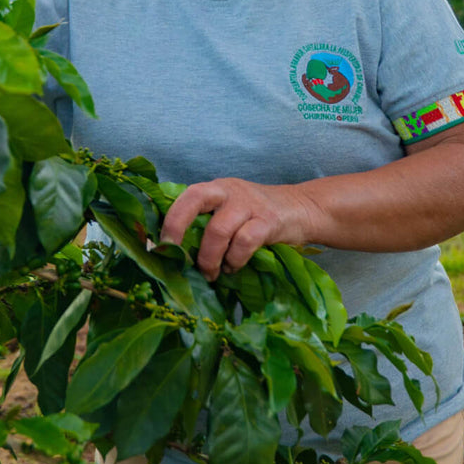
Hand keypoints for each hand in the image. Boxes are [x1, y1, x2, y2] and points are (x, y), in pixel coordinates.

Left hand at [160, 178, 310, 281]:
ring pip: (218, 230)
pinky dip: (235, 260)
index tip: (161, 246)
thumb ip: (208, 224)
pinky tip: (234, 268)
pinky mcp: (268, 220)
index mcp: (214, 189)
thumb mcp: (229, 211)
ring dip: (210, 258)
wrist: (301, 208)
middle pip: (194, 199)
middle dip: (178, 227)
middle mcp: (227, 190)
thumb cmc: (256, 215)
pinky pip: (245, 242)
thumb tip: (177, 255)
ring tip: (211, 274)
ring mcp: (248, 203)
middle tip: (177, 256)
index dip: (169, 219)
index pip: (185, 196)